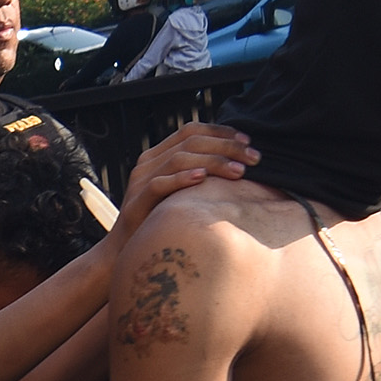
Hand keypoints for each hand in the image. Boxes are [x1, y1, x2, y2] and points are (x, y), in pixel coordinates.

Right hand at [123, 119, 256, 213]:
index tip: (248, 142)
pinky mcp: (136, 201)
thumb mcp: (181, 193)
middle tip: (254, 158)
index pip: (192, 131)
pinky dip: (183, 179)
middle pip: (190, 142)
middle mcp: (148, 163)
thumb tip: (239, 166)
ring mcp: (140, 181)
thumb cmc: (160, 222)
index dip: (221, 132)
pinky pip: (160, 184)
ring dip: (213, 162)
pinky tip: (203, 179)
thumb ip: (199, 175)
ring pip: (179, 159)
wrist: (126, 250)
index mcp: (158, 155)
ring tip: (239, 172)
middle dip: (226, 147)